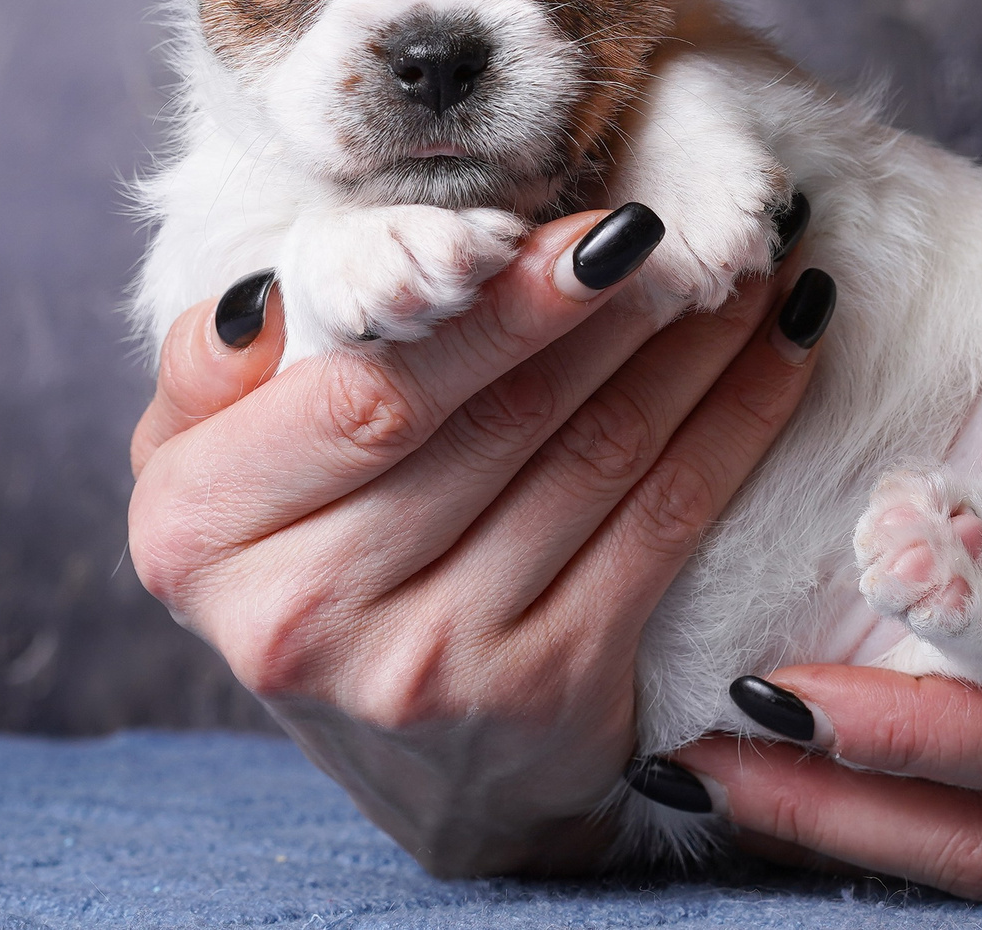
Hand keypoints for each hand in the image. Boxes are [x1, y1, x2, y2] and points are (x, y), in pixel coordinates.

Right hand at [127, 206, 834, 875]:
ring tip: (749, 255)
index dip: (490, 306)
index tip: (587, 223)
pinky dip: (735, 424)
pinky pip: (662, 526)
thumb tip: (273, 296)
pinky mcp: (548, 696)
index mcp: (200, 531)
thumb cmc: (303, 557)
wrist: (412, 765)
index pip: (365, 394)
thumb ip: (213, 370)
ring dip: (689, 345)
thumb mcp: (207, 471)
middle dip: (607, 305)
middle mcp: (306, 613)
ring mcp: (432, 666)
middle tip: (687, 217)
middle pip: (492, 419)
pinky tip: (782, 347)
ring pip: (592, 459)